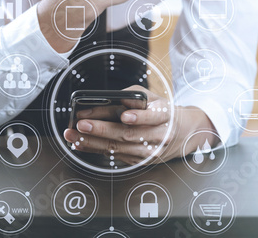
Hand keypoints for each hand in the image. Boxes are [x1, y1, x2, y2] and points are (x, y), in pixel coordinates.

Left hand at [63, 85, 219, 165]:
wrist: (183, 133)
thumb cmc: (162, 111)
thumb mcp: (154, 98)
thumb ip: (133, 97)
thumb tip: (107, 100)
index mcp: (165, 116)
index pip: (152, 116)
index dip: (139, 116)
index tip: (123, 114)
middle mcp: (159, 136)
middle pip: (130, 134)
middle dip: (103, 129)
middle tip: (82, 124)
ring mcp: (150, 152)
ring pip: (120, 148)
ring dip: (94, 143)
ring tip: (74, 136)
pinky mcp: (141, 161)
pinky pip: (116, 156)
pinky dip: (96, 150)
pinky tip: (81, 144)